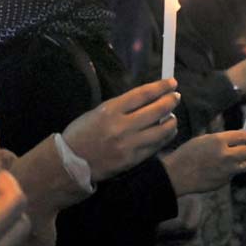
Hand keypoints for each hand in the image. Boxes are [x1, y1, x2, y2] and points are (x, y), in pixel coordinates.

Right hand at [63, 78, 179, 180]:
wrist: (70, 162)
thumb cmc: (82, 133)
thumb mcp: (99, 112)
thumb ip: (123, 106)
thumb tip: (148, 98)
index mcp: (111, 110)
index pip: (143, 94)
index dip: (161, 87)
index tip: (172, 83)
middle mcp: (121, 126)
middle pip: (156, 110)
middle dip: (170, 101)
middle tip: (175, 97)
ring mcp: (128, 145)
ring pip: (161, 130)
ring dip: (171, 121)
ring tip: (173, 117)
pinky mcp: (132, 160)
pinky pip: (155, 147)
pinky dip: (165, 137)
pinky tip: (167, 132)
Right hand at [160, 130, 245, 195]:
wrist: (176, 175)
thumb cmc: (188, 154)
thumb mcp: (203, 140)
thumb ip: (222, 138)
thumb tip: (239, 136)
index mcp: (219, 141)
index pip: (244, 137)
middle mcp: (226, 155)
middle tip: (242, 149)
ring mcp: (226, 170)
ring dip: (242, 161)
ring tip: (232, 160)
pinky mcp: (224, 182)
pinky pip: (233, 174)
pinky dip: (230, 172)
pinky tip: (218, 170)